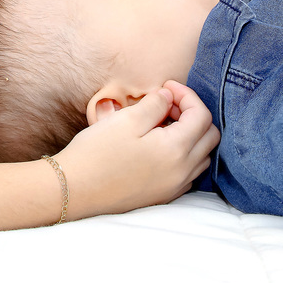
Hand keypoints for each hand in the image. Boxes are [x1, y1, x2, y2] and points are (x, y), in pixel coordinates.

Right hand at [56, 81, 217, 215]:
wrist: (73, 190)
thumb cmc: (97, 153)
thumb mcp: (126, 120)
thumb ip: (155, 104)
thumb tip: (169, 96)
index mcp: (176, 150)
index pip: (201, 115)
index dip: (187, 94)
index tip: (166, 86)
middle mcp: (182, 172)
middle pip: (210, 136)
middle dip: (193, 114)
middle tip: (166, 104)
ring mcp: (174, 187)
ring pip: (202, 156)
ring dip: (190, 134)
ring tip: (161, 123)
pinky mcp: (163, 196)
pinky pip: (188, 172)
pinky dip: (183, 154)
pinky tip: (157, 145)